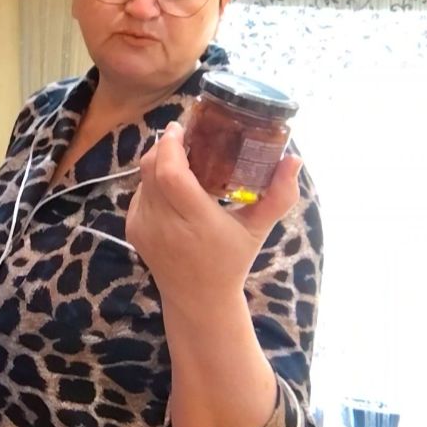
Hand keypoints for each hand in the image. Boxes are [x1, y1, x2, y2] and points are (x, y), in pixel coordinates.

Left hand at [125, 121, 302, 305]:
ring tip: (182, 156)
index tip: (183, 128)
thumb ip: (279, 195)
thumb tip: (294, 158)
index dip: (171, 146)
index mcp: (196, 222)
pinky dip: (154, 180)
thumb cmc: (231, 260)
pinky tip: (173, 183)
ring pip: (143, 177)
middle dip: (166, 145)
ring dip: (160, 161)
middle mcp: (164, 225)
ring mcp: (144, 227)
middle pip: (152, 169)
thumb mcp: (258, 229)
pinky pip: (140, 191)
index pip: (170, 175)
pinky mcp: (132, 228)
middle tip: (185, 134)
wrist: (197, 298)